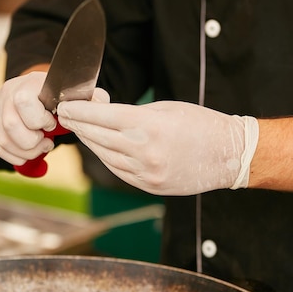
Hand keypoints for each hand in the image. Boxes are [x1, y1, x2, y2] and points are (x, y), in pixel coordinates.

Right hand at [0, 71, 56, 166]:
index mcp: (25, 84)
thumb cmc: (53, 97)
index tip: (51, 124)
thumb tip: (68, 119)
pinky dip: (17, 157)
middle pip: (10, 125)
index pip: (23, 102)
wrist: (37, 91)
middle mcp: (5, 95)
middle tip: (46, 142)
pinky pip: (0, 149)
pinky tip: (29, 154)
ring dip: (27, 153)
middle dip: (33, 142)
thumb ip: (65, 106)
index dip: (40, 120)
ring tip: (41, 148)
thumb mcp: (61, 95)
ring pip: (4, 141)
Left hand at [57, 99, 258, 195]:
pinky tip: (98, 148)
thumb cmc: (200, 124)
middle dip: (79, 125)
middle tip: (65, 116)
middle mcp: (144, 151)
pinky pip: (118, 170)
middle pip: (99, 137)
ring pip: (105, 156)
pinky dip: (105, 158)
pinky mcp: (148, 186)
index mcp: (148, 126)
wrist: (228, 156)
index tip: (64, 106)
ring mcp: (145, 172)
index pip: (102, 117)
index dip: (80, 111)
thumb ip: (132, 113)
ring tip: (80, 130)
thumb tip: (102, 113)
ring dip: (90, 142)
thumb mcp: (166, 108)